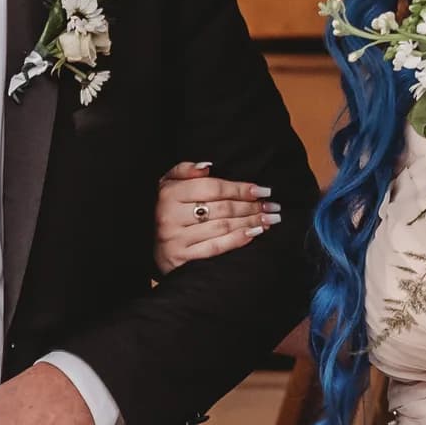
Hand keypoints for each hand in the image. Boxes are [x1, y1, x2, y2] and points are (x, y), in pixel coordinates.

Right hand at [154, 159, 279, 273]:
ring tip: (269, 220)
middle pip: (221, 208)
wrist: (153, 248)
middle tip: (272, 207)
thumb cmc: (169, 211)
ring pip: (221, 227)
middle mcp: (170, 216)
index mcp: (169, 193)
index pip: (212, 188)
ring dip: (250, 223)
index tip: (262, 191)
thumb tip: (207, 166)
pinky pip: (215, 248)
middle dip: (251, 207)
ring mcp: (175, 239)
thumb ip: (185, 170)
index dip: (240, 188)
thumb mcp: (169, 185)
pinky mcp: (181, 258)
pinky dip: (237, 240)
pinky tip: (254, 234)